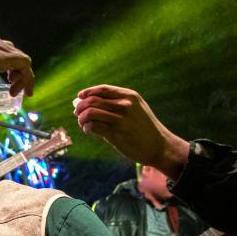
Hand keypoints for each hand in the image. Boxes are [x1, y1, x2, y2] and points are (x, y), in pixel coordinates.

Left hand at [73, 84, 188, 178]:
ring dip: (81, 118)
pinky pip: (93, 126)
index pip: (103, 89)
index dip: (88, 92)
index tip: (80, 97)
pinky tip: (88, 130)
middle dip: (81, 106)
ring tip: (82, 123)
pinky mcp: (116, 134)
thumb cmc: (145, 128)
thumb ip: (116, 104)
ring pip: (90, 113)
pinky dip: (87, 128)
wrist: (159, 146)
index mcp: (129, 96)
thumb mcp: (136, 109)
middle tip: (77, 113)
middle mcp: (125, 105)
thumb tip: (89, 103)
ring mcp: (120, 119)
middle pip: (93, 100)